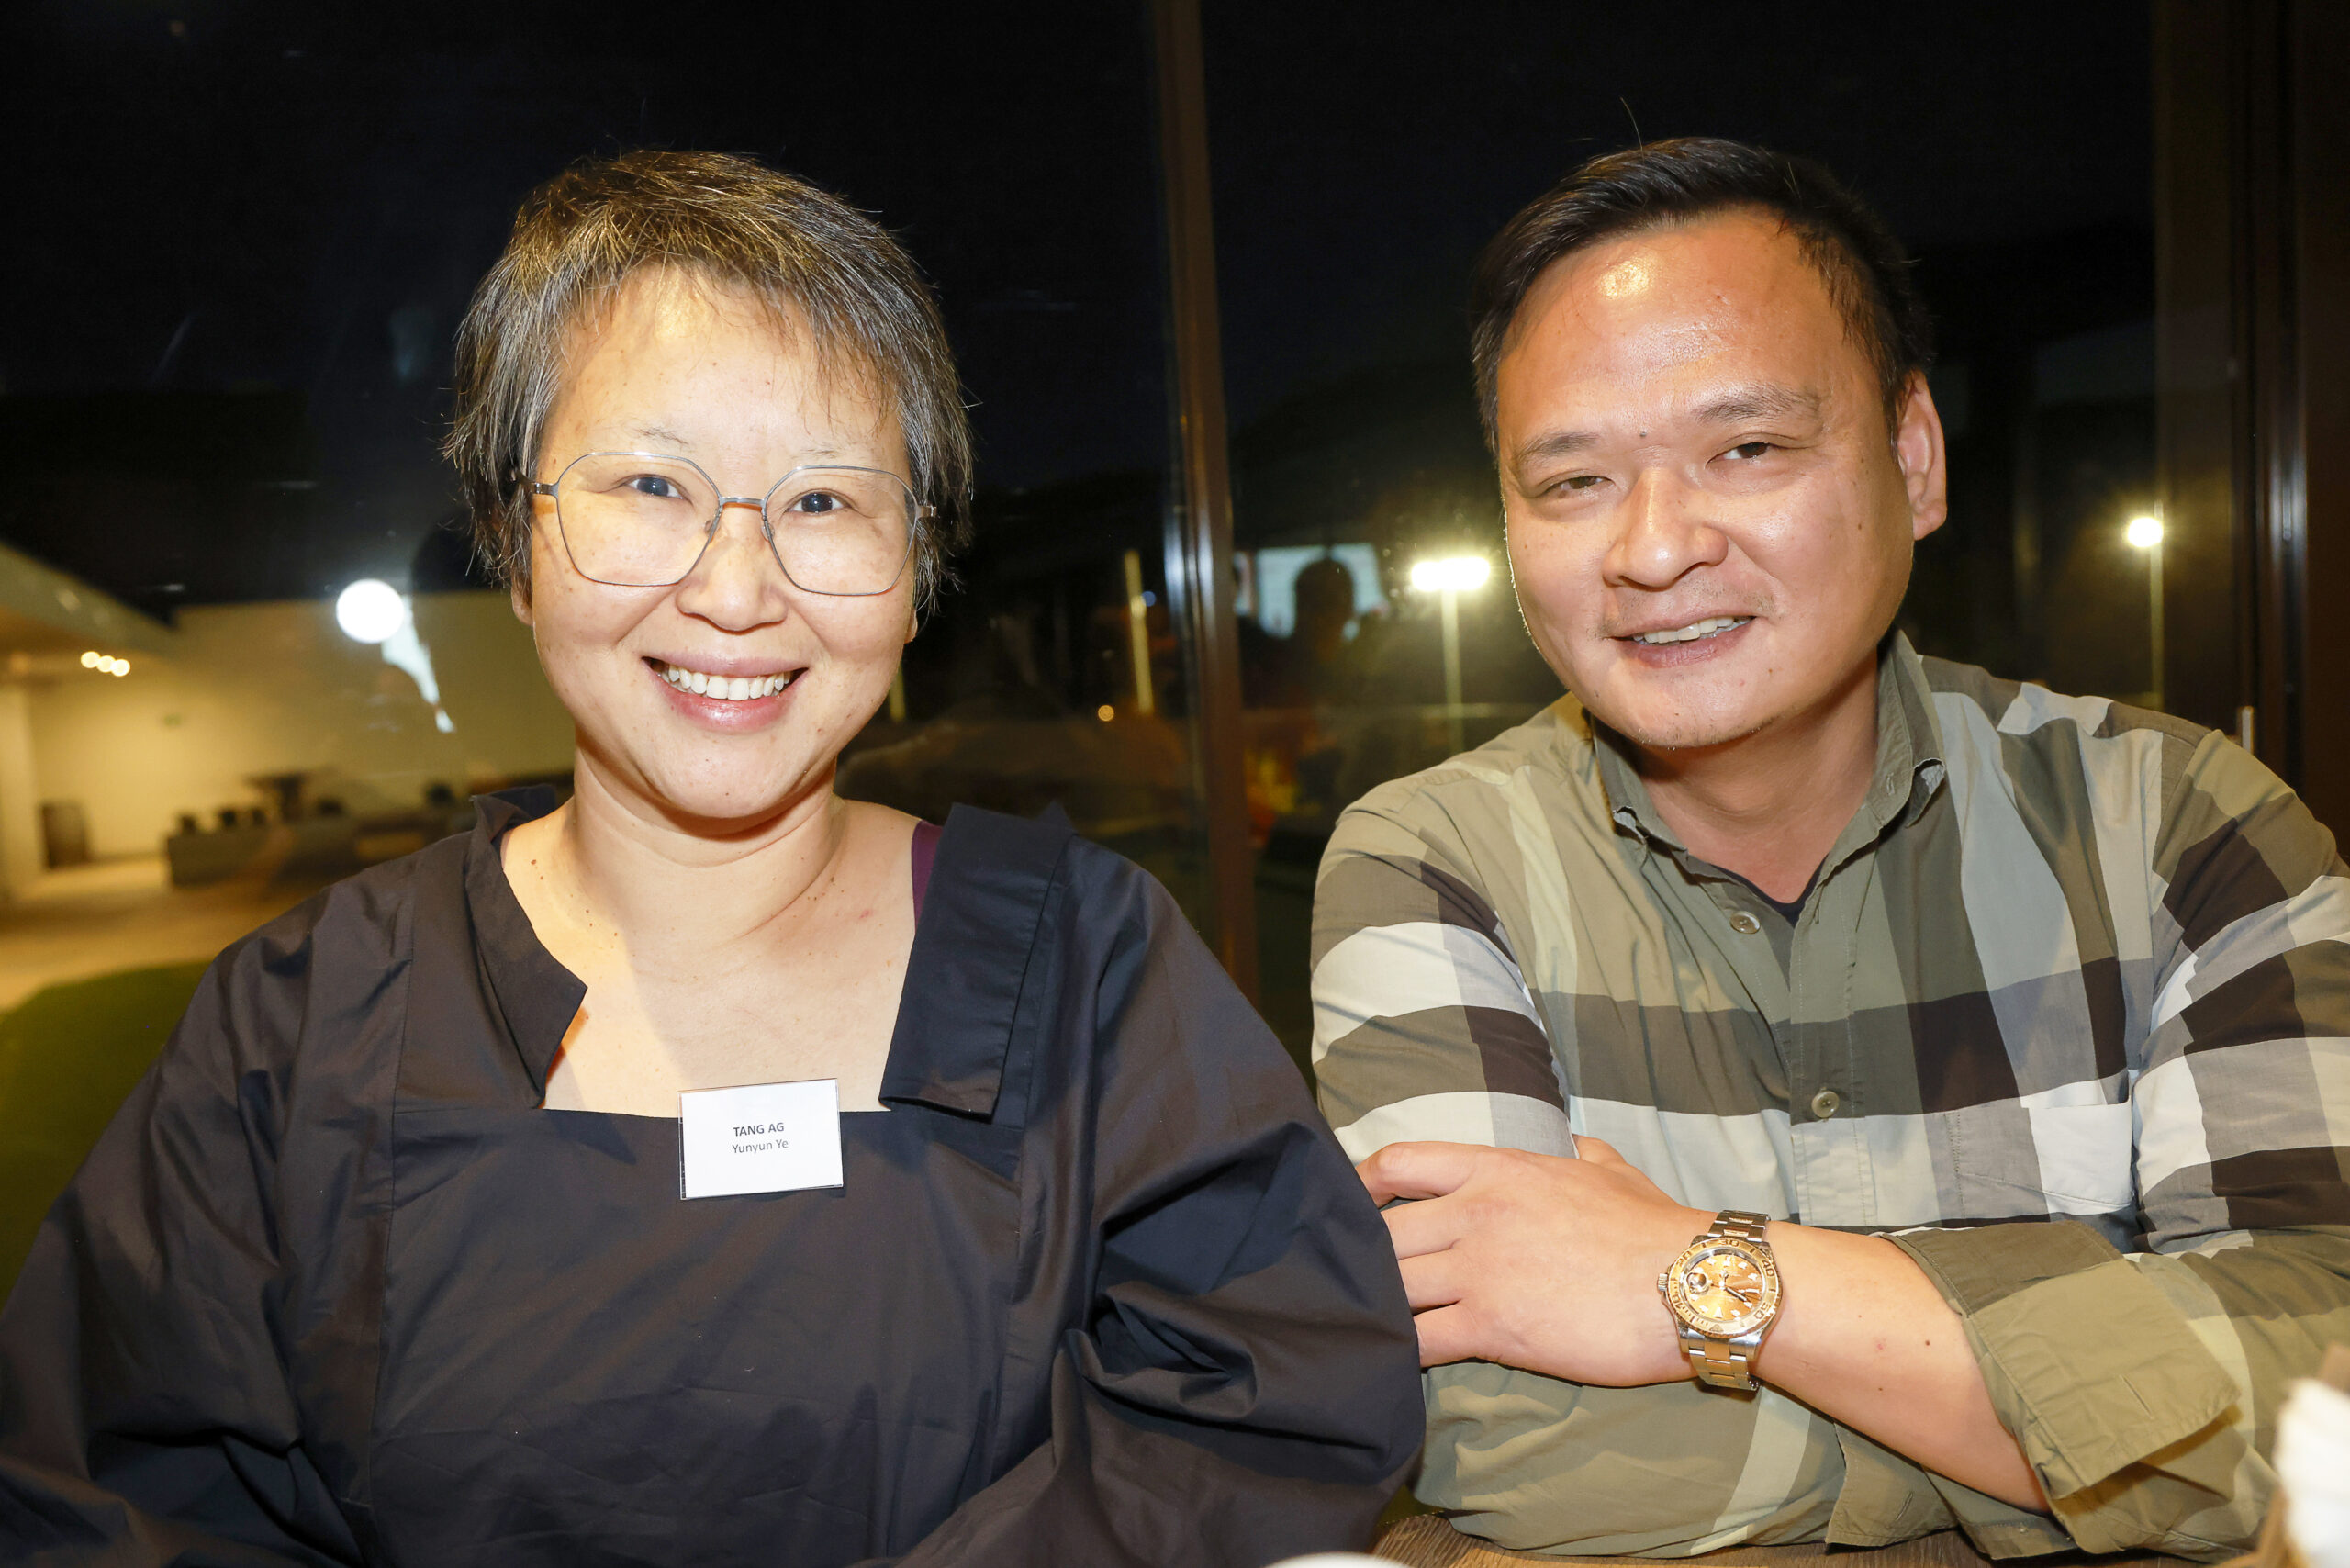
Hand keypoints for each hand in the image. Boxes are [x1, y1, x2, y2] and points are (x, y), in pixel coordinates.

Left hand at [1358, 1138, 1710, 1386]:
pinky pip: (1419, 1341)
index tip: (1351, 1207)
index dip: (1363, 1186)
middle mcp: (1477, 1212)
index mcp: (1498, 1169)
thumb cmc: (1656, 1228)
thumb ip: (1579, 1151)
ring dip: (1376, 1308)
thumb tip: (1573, 1141)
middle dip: (1364, 1260)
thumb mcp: (1611, 1169)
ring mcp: (1479, 1270)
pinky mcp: (1492, 1326)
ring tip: (1363, 1326)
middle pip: (1383, 1234)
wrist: (1693, 1284)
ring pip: (1391, 1287)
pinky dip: (1398, 1352)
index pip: (1399, 1163)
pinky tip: (1391, 1364)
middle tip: (1356, 1285)